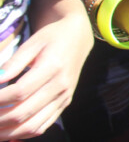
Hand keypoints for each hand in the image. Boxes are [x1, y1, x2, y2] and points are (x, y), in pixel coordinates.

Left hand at [0, 22, 90, 138]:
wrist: (78, 38)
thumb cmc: (52, 37)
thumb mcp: (33, 42)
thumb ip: (13, 63)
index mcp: (53, 67)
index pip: (19, 92)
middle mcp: (61, 86)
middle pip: (23, 112)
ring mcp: (64, 97)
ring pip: (32, 125)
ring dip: (8, 133)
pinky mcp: (64, 103)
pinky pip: (42, 126)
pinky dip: (23, 134)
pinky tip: (8, 132)